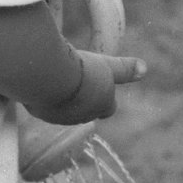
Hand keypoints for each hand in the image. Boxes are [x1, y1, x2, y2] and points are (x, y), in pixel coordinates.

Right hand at [24, 49, 145, 124]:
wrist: (49, 77)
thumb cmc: (82, 72)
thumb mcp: (106, 66)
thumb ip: (124, 69)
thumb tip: (144, 68)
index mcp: (101, 107)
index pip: (108, 109)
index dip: (105, 99)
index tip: (100, 88)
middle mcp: (81, 117)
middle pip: (86, 110)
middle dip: (83, 99)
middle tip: (78, 80)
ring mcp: (59, 116)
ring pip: (63, 109)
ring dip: (62, 96)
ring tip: (58, 76)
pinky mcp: (39, 111)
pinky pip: (43, 103)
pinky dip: (44, 94)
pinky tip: (41, 78)